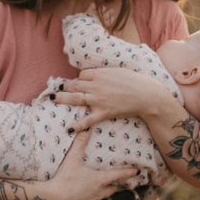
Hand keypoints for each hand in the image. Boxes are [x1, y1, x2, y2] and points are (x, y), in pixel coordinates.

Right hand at [45, 132, 139, 199]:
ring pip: (102, 197)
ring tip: (99, 187)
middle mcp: (99, 193)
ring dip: (103, 192)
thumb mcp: (72, 159)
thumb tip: (86, 128)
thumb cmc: (64, 178)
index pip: (119, 176)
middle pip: (113, 189)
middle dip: (116, 184)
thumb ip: (80, 143)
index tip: (137, 171)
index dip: (128, 173)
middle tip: (118, 179)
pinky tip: (83, 196)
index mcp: (100, 180)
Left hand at [54, 67, 172, 130]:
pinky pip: (88, 119)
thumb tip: (96, 73)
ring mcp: (98, 99)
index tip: (80, 82)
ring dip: (63, 98)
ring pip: (76, 98)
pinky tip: (69, 129)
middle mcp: (96, 86)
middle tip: (58, 88)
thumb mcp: (118, 70)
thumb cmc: (135, 80)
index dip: (80, 78)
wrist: (146, 94)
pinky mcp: (103, 112)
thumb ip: (104, 72)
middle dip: (66, 86)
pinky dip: (78, 125)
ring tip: (52, 98)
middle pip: (75, 84)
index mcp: (100, 74)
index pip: (82, 75)